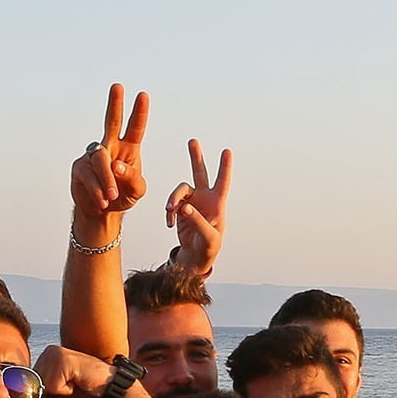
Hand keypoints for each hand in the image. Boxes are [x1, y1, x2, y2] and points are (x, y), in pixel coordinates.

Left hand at [34, 344, 119, 397]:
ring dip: (60, 393)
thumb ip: (37, 396)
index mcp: (45, 356)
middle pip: (35, 386)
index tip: (66, 387)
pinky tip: (78, 382)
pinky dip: (66, 391)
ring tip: (75, 383)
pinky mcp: (63, 361)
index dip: (46, 393)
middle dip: (52, 394)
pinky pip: (54, 387)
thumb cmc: (82, 390)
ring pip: (43, 387)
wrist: (108, 387)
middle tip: (72, 385)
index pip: (30, 383)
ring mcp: (55, 354)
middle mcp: (48, 351)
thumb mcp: (55, 394)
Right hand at [68, 85, 148, 221]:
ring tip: (112, 196)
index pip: (135, 128)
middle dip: (115, 104)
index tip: (143, 95)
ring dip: (107, 180)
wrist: (101, 211)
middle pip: (112, 122)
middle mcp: (111, 147)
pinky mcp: (80, 168)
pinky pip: (89, 175)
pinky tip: (102, 200)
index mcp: (129, 149)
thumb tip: (117, 166)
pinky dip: (97, 190)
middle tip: (117, 86)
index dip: (140, 112)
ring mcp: (94, 156)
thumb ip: (133, 178)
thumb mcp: (136, 191)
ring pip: (101, 160)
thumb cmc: (123, 196)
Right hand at [164, 140, 232, 276]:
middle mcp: (205, 198)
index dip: (225, 167)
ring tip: (170, 210)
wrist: (196, 256)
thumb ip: (198, 221)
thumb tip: (184, 207)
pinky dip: (169, 213)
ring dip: (173, 199)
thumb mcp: (209, 237)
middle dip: (196, 157)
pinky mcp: (180, 209)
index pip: (223, 182)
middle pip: (200, 173)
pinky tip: (170, 223)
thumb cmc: (209, 248)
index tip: (227, 151)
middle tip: (193, 141)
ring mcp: (192, 202)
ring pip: (180, 189)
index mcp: (218, 203)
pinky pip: (171, 204)